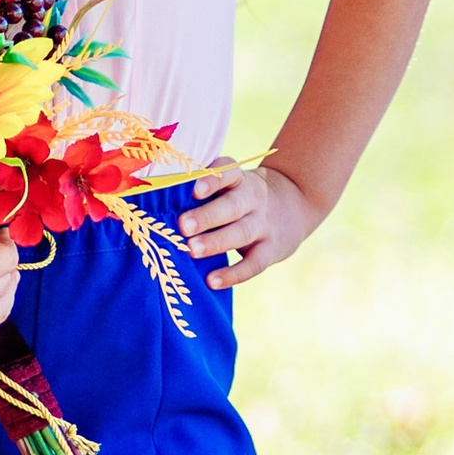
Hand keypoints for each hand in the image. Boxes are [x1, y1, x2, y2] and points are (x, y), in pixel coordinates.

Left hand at [177, 158, 320, 289]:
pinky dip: (234, 274)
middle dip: (207, 216)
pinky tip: (212, 281)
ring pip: (242, 232)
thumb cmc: (242, 196)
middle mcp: (253, 199)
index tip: (193, 189)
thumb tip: (157, 203)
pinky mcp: (272, 249)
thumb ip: (203, 191)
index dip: (212, 180)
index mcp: (239, 179)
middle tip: (183, 226)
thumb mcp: (231, 184)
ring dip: (216, 242)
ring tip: (192, 250)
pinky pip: (254, 263)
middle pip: (232, 205)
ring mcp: (264, 225)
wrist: (296, 203)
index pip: (228, 173)